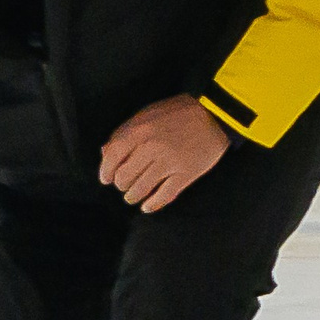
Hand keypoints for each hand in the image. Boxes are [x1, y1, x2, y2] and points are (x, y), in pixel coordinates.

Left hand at [99, 93, 230, 212]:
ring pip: (141, 189)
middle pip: (125, 176)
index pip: (112, 157)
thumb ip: (125, 132)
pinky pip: (164, 196)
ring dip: (132, 196)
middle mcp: (151, 147)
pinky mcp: (186, 174)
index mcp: (139, 130)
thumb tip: (105, 153)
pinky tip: (146, 207)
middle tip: (124, 185)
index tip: (106, 179)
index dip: (106, 171)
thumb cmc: (177, 112)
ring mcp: (169, 162)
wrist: (214, 113)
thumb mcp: (147, 114)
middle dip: (121, 184)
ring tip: (132, 196)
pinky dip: (152, 205)